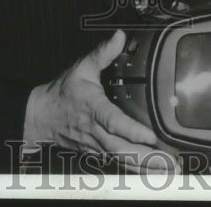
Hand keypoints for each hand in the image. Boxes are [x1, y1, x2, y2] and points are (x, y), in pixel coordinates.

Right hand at [23, 30, 177, 172]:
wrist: (40, 116)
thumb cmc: (63, 92)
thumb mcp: (82, 67)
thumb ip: (103, 53)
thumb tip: (119, 36)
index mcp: (93, 108)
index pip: (113, 121)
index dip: (131, 131)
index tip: (150, 136)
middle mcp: (95, 131)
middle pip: (121, 148)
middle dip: (146, 158)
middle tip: (170, 162)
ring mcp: (95, 145)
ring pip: (121, 160)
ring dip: (145, 167)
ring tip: (169, 171)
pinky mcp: (96, 153)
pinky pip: (117, 164)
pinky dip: (135, 170)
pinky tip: (153, 173)